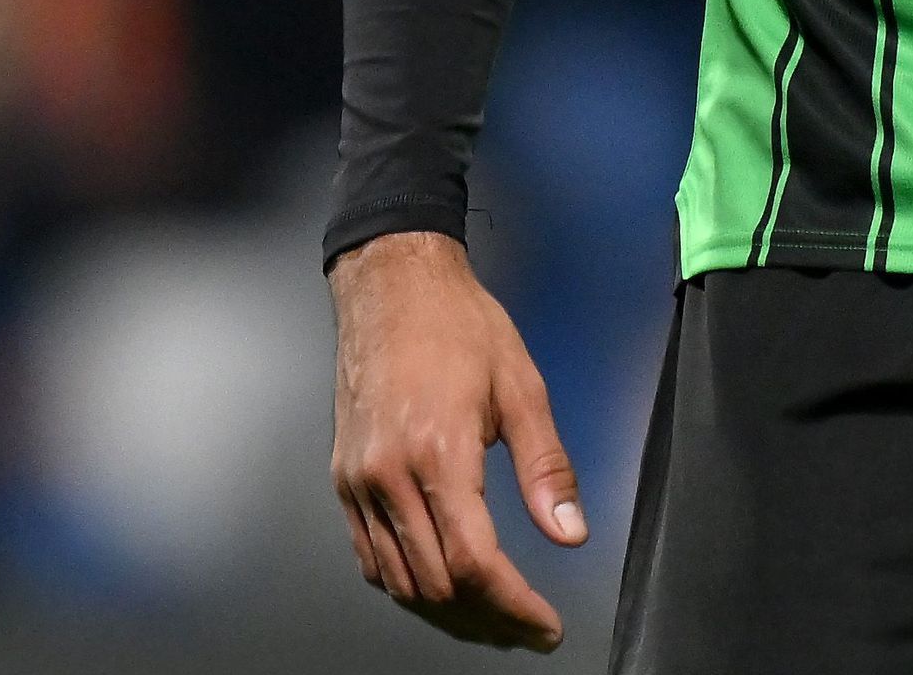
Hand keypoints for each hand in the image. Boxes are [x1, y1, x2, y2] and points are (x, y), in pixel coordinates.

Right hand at [329, 230, 590, 650]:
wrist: (391, 286)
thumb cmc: (457, 325)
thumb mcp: (521, 388)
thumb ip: (547, 468)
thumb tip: (569, 531)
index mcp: (438, 453)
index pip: (475, 563)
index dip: (515, 607)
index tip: (545, 625)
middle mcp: (388, 476)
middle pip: (436, 586)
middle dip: (488, 618)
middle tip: (528, 626)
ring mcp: (358, 482)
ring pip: (400, 582)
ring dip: (449, 611)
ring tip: (494, 615)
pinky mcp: (344, 481)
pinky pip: (371, 557)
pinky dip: (408, 583)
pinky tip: (442, 583)